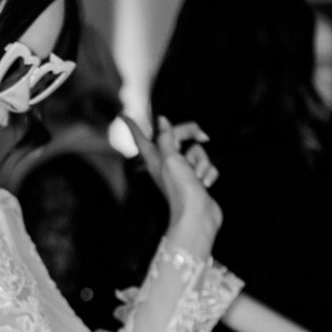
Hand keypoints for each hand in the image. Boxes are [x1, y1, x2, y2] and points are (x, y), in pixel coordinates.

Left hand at [127, 114, 221, 258]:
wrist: (197, 215)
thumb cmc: (180, 189)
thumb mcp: (170, 158)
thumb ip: (166, 137)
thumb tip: (161, 119)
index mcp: (155, 158)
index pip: (141, 137)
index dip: (133, 126)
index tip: (122, 116)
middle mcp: (167, 163)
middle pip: (177, 136)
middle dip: (191, 136)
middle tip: (203, 136)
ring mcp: (183, 172)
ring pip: (196, 152)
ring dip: (201, 163)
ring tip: (198, 177)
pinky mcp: (197, 180)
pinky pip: (206, 166)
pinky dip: (208, 173)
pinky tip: (205, 184)